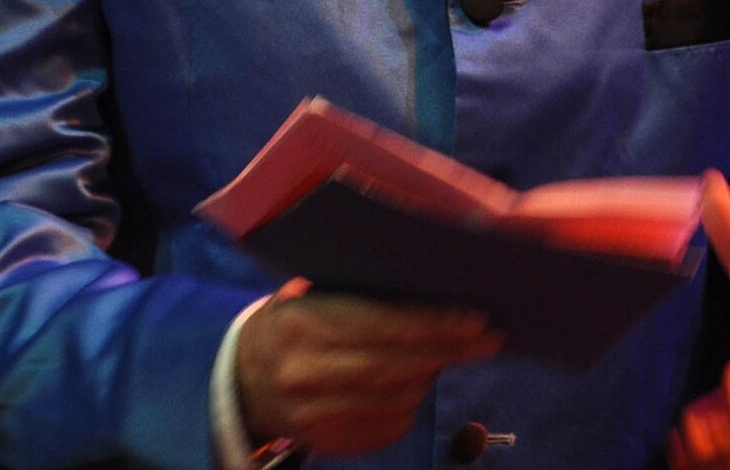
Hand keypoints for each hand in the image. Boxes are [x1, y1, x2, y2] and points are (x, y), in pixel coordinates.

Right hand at [236, 279, 500, 456]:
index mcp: (300, 325)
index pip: (380, 325)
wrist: (242, 382)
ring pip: (396, 398)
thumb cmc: (289, 324)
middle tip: (487, 338)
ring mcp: (314, 416)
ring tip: (450, 354)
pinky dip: (410, 405)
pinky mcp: (325, 443)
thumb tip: (428, 287)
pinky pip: (387, 427)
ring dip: (430, 376)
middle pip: (395, 364)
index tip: (476, 318)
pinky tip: (417, 384)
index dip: (433, 323)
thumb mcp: (307, 295)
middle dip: (447, 350)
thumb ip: (355, 293)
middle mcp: (305, 373)